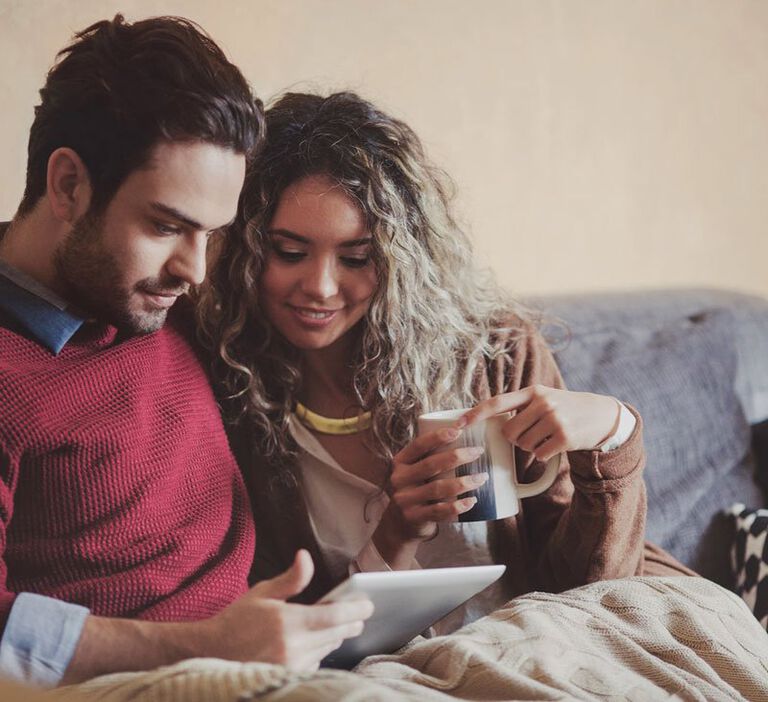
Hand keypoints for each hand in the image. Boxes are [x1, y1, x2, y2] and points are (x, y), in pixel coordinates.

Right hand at [198, 550, 373, 669]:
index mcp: (288, 622)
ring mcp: (292, 666)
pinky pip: (315, 663)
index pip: (334, 617)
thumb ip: (291, 579)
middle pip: (336, 634)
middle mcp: (293, 647)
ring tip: (338, 625)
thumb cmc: (236, 621)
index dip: (356, 610)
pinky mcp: (289, 677)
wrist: (211, 653)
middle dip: (351, 623)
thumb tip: (306, 556)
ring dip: (335, 637)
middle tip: (360, 614)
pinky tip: (315, 642)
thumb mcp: (262, 593)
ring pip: (328, 649)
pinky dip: (319, 651)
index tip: (369, 604)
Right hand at [377, 429, 488, 546]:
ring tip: (482, 477)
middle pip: (431, 464)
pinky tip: (472, 501)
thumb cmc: (416, 489)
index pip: (418, 445)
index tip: (459, 430)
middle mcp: (399, 479)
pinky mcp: (414, 517)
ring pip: (438, 488)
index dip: (438, 436)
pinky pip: (439, 511)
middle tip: (478, 452)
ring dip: (464, 482)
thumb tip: (463, 433)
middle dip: (457, 456)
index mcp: (400, 462)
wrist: (400, 524)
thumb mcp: (414, 471)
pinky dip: (458, 506)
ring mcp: (405, 499)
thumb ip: (430, 456)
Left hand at [457, 385, 620, 461]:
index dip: (476, 414)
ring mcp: (554, 418)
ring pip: (523, 445)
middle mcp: (542, 402)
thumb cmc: (566, 408)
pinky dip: (544, 454)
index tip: (459, 423)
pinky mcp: (564, 436)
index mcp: (533, 391)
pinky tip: (555, 445)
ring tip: (547, 437)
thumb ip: (522, 406)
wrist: (602, 415)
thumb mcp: (545, 398)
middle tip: (532, 434)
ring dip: (531, 447)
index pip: (497, 402)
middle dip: (515, 439)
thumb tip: (490, 421)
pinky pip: (539, 454)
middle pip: (509, 431)